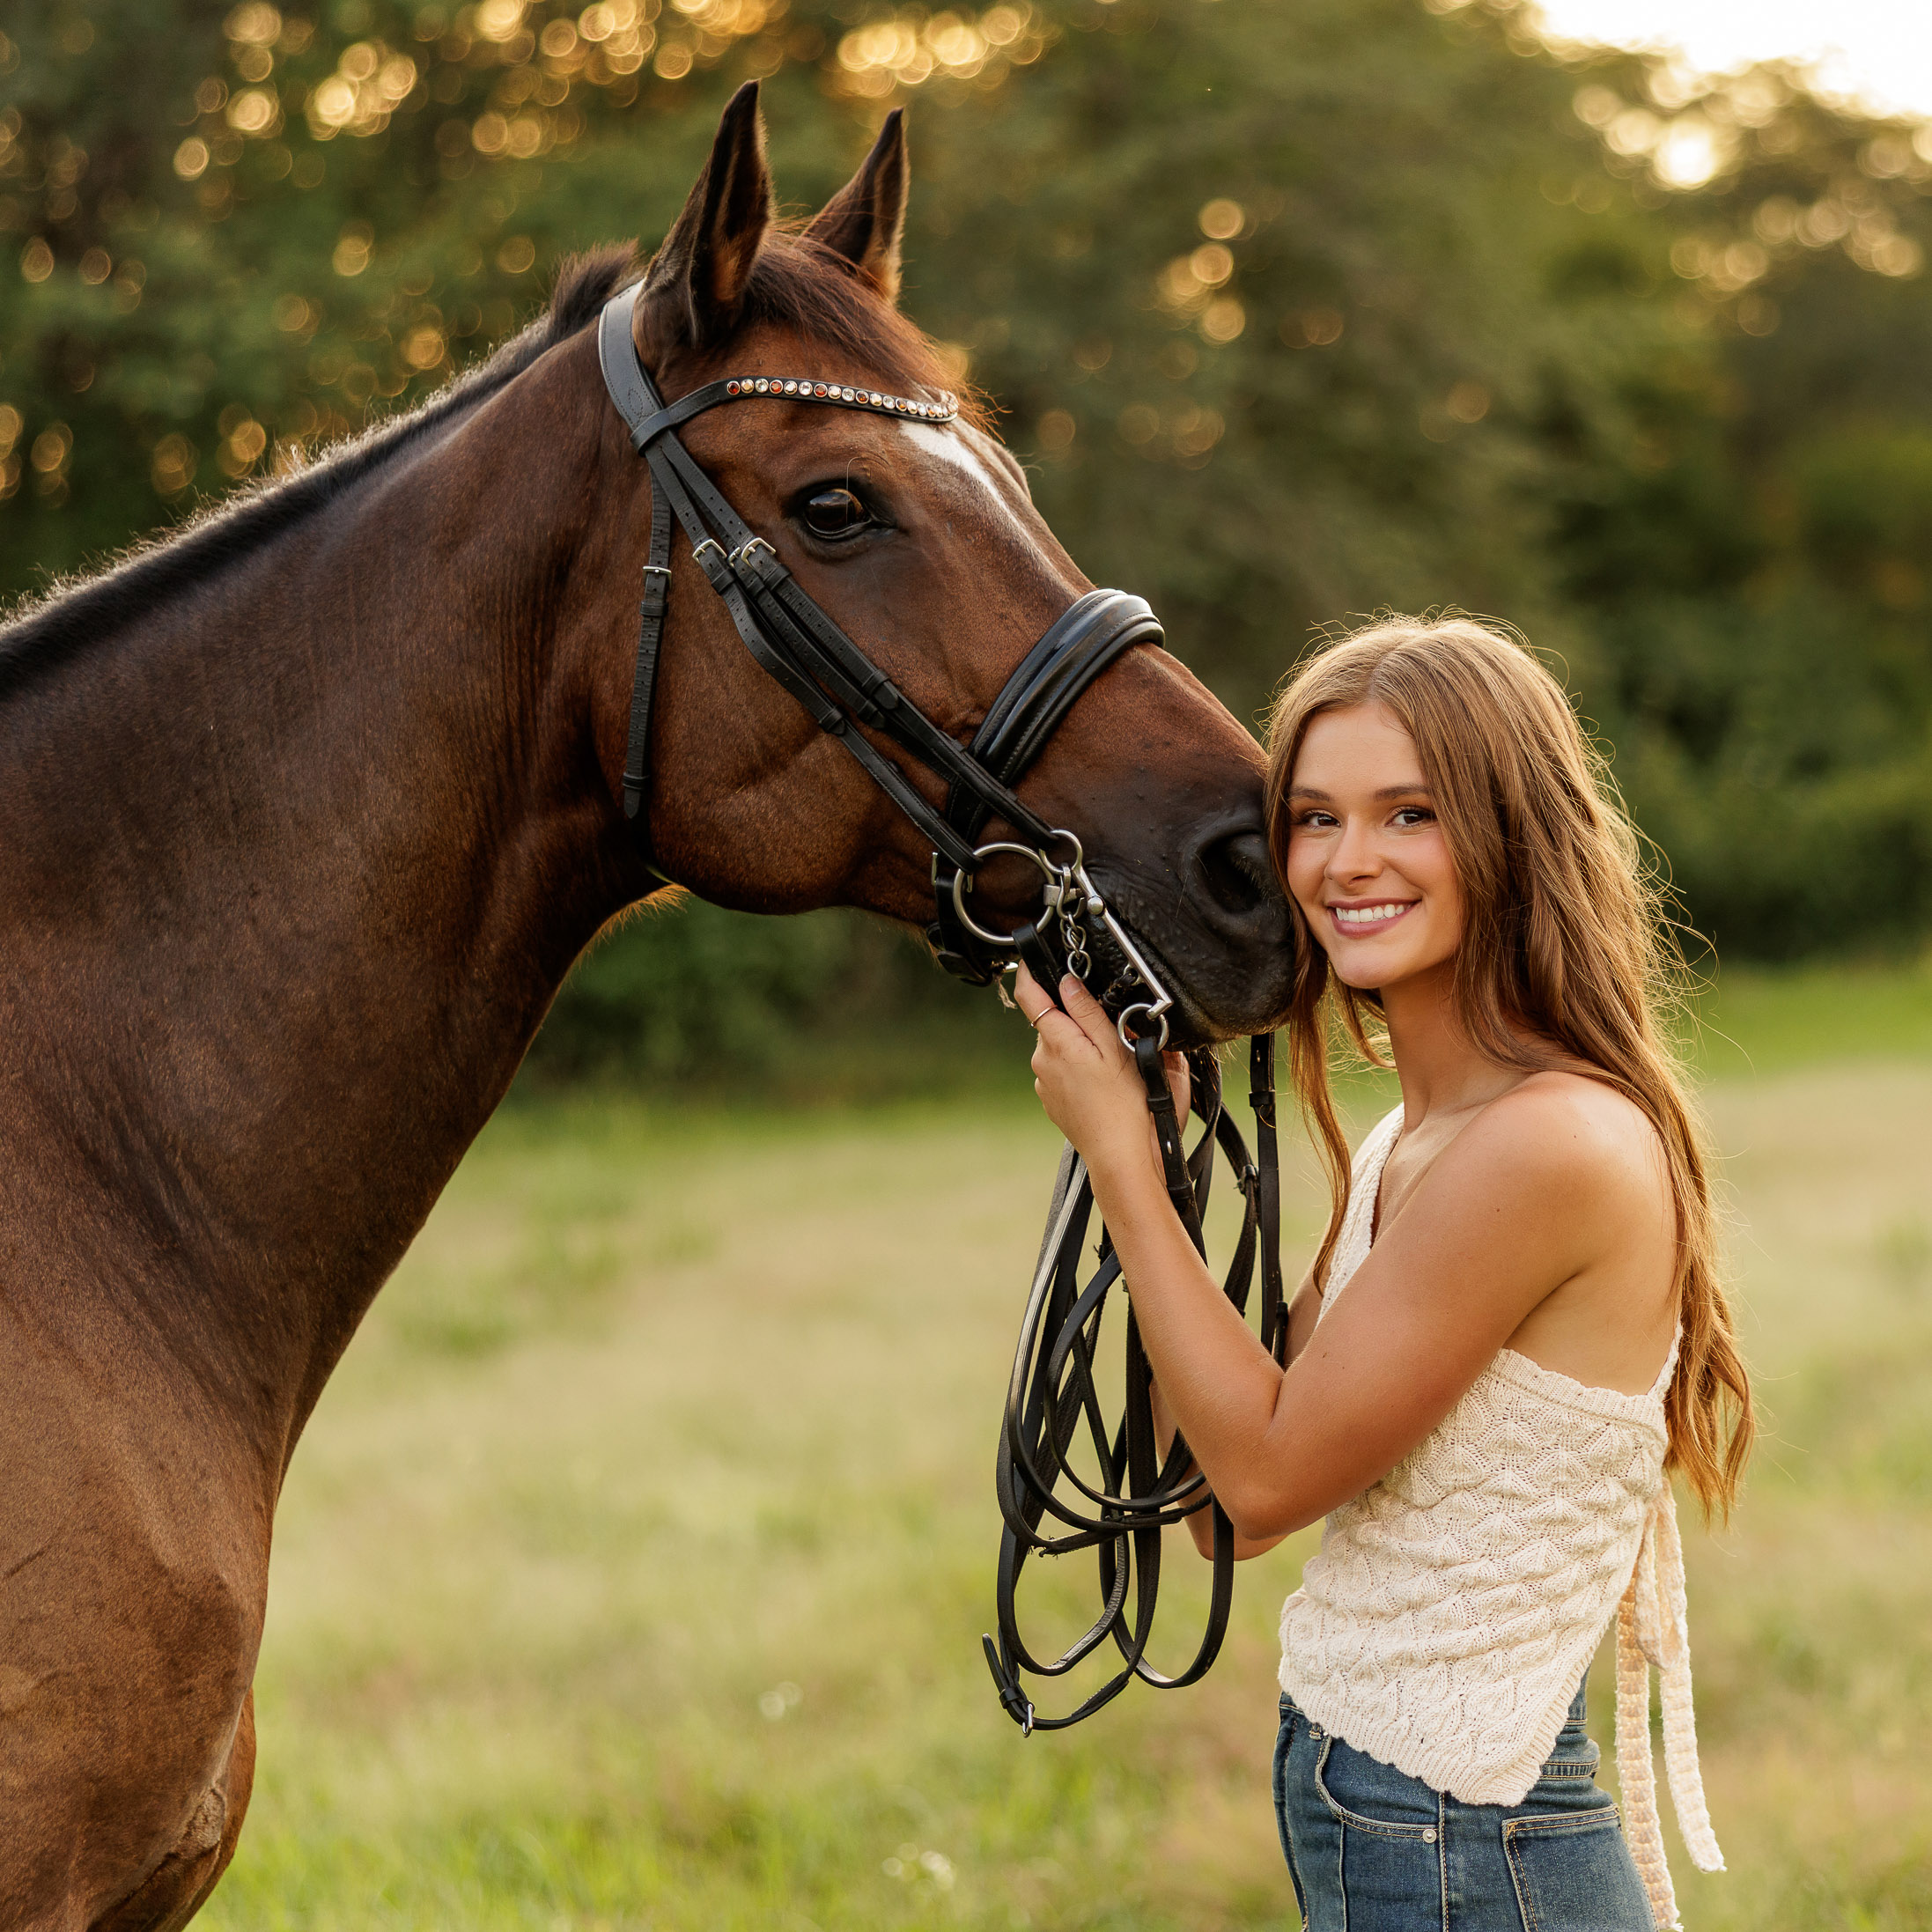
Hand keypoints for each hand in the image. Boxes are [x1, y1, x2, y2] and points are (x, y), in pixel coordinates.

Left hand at [1015, 965, 1188, 1181]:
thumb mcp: (1115, 1049)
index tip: (1031, 956)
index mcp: (1057, 1043)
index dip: (1029, 972)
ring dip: (1080, 1047)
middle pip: (1052, 1023)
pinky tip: (1103, 1086)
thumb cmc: (1126, 1104)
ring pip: (1059, 1048)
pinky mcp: (1051, 1100)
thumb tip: (1067, 982)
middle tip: (1111, 1031)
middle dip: (1075, 1019)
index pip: (1030, 996)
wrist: (1119, 1155)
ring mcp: (1044, 1083)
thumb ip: (1088, 1013)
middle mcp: (1042, 1061)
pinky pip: (1062, 1072)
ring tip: (1112, 1066)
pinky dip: (1079, 1070)